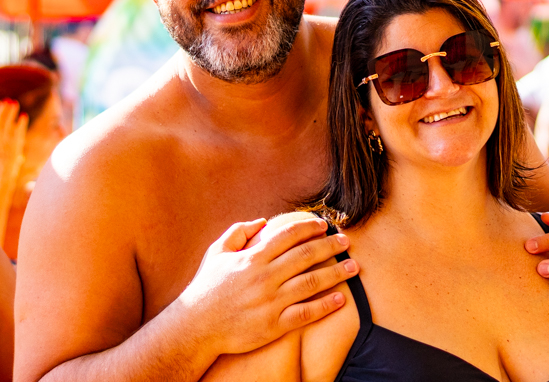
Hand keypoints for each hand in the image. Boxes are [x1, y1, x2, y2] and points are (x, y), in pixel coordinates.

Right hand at [0, 99, 27, 191]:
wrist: (1, 177)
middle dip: (3, 110)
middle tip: (8, 100)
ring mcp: (4, 143)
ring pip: (7, 124)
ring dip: (11, 113)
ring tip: (16, 104)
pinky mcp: (14, 147)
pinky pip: (18, 132)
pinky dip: (21, 124)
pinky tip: (24, 116)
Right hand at [180, 217, 358, 355]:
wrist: (195, 327)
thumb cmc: (206, 288)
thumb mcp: (216, 253)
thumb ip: (238, 232)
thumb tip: (262, 221)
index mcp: (252, 258)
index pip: (288, 236)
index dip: (309, 228)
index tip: (324, 226)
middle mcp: (264, 278)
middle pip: (306, 256)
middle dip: (330, 246)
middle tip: (346, 242)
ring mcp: (270, 302)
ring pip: (311, 283)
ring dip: (336, 274)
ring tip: (353, 267)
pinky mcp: (274, 325)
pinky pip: (305, 313)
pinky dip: (325, 306)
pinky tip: (340, 299)